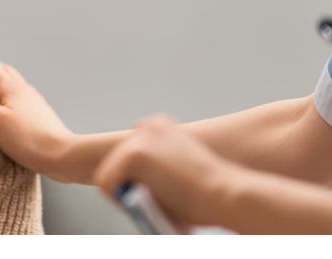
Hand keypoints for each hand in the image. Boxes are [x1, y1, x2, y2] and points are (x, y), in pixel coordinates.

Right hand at [0, 51, 77, 181]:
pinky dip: (5, 89)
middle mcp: (23, 89)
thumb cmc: (26, 140)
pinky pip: (18, 92)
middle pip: (0, 68)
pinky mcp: (39, 112)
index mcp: (10, 88)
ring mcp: (33, 100)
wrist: (61, 155)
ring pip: (11, 79)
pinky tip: (6, 100)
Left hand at [93, 114, 241, 228]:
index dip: (136, 170)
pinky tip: (138, 204)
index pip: (134, 144)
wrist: (224, 193)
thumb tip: (144, 185)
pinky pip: (106, 181)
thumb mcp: (184, 169)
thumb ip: (162, 169)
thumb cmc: (211, 191)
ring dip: (123, 189)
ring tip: (143, 205)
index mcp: (164, 127)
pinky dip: (116, 197)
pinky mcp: (132, 154)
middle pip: (118, 158)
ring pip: (111, 170)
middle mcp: (150, 127)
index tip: (145, 186)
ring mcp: (139, 139)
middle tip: (141, 200)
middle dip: (126, 180)